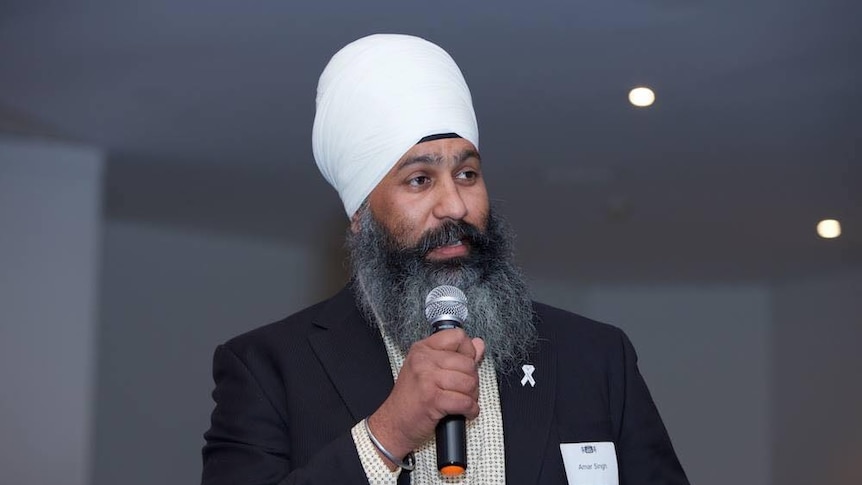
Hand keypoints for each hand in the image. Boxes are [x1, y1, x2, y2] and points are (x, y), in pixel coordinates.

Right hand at [367, 329, 484, 467]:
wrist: (394, 423)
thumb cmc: (411, 398)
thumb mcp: (428, 370)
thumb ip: (456, 355)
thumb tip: (478, 344)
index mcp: (423, 349)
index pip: (457, 336)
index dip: (468, 351)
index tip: (464, 365)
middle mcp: (423, 360)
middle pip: (467, 363)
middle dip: (472, 380)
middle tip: (464, 390)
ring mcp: (427, 378)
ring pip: (469, 383)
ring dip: (472, 397)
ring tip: (463, 401)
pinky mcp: (433, 399)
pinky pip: (465, 402)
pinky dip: (470, 410)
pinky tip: (464, 412)